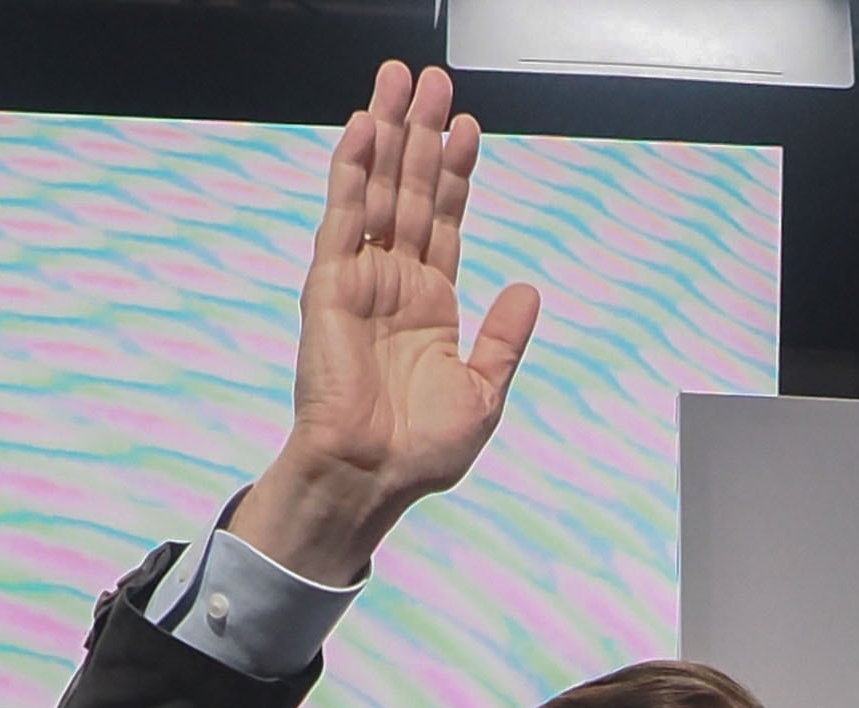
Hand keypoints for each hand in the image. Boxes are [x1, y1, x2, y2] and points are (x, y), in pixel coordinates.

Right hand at [226, 64, 542, 588]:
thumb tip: (528, 289)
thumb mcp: (484, 392)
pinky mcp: (330, 286)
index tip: (468, 126)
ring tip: (399, 82)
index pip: (443, 221)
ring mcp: (360, 279)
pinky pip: (343, 217)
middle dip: (421, 135)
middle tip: (431, 80)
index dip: (455, 172)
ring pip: (376, 190)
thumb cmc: (420, 450)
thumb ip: (504, 337)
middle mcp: (393, 283)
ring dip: (387, 135)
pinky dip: (353, 172)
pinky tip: (366, 128)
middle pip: (409, 191)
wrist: (371, 477)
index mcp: (429, 305)